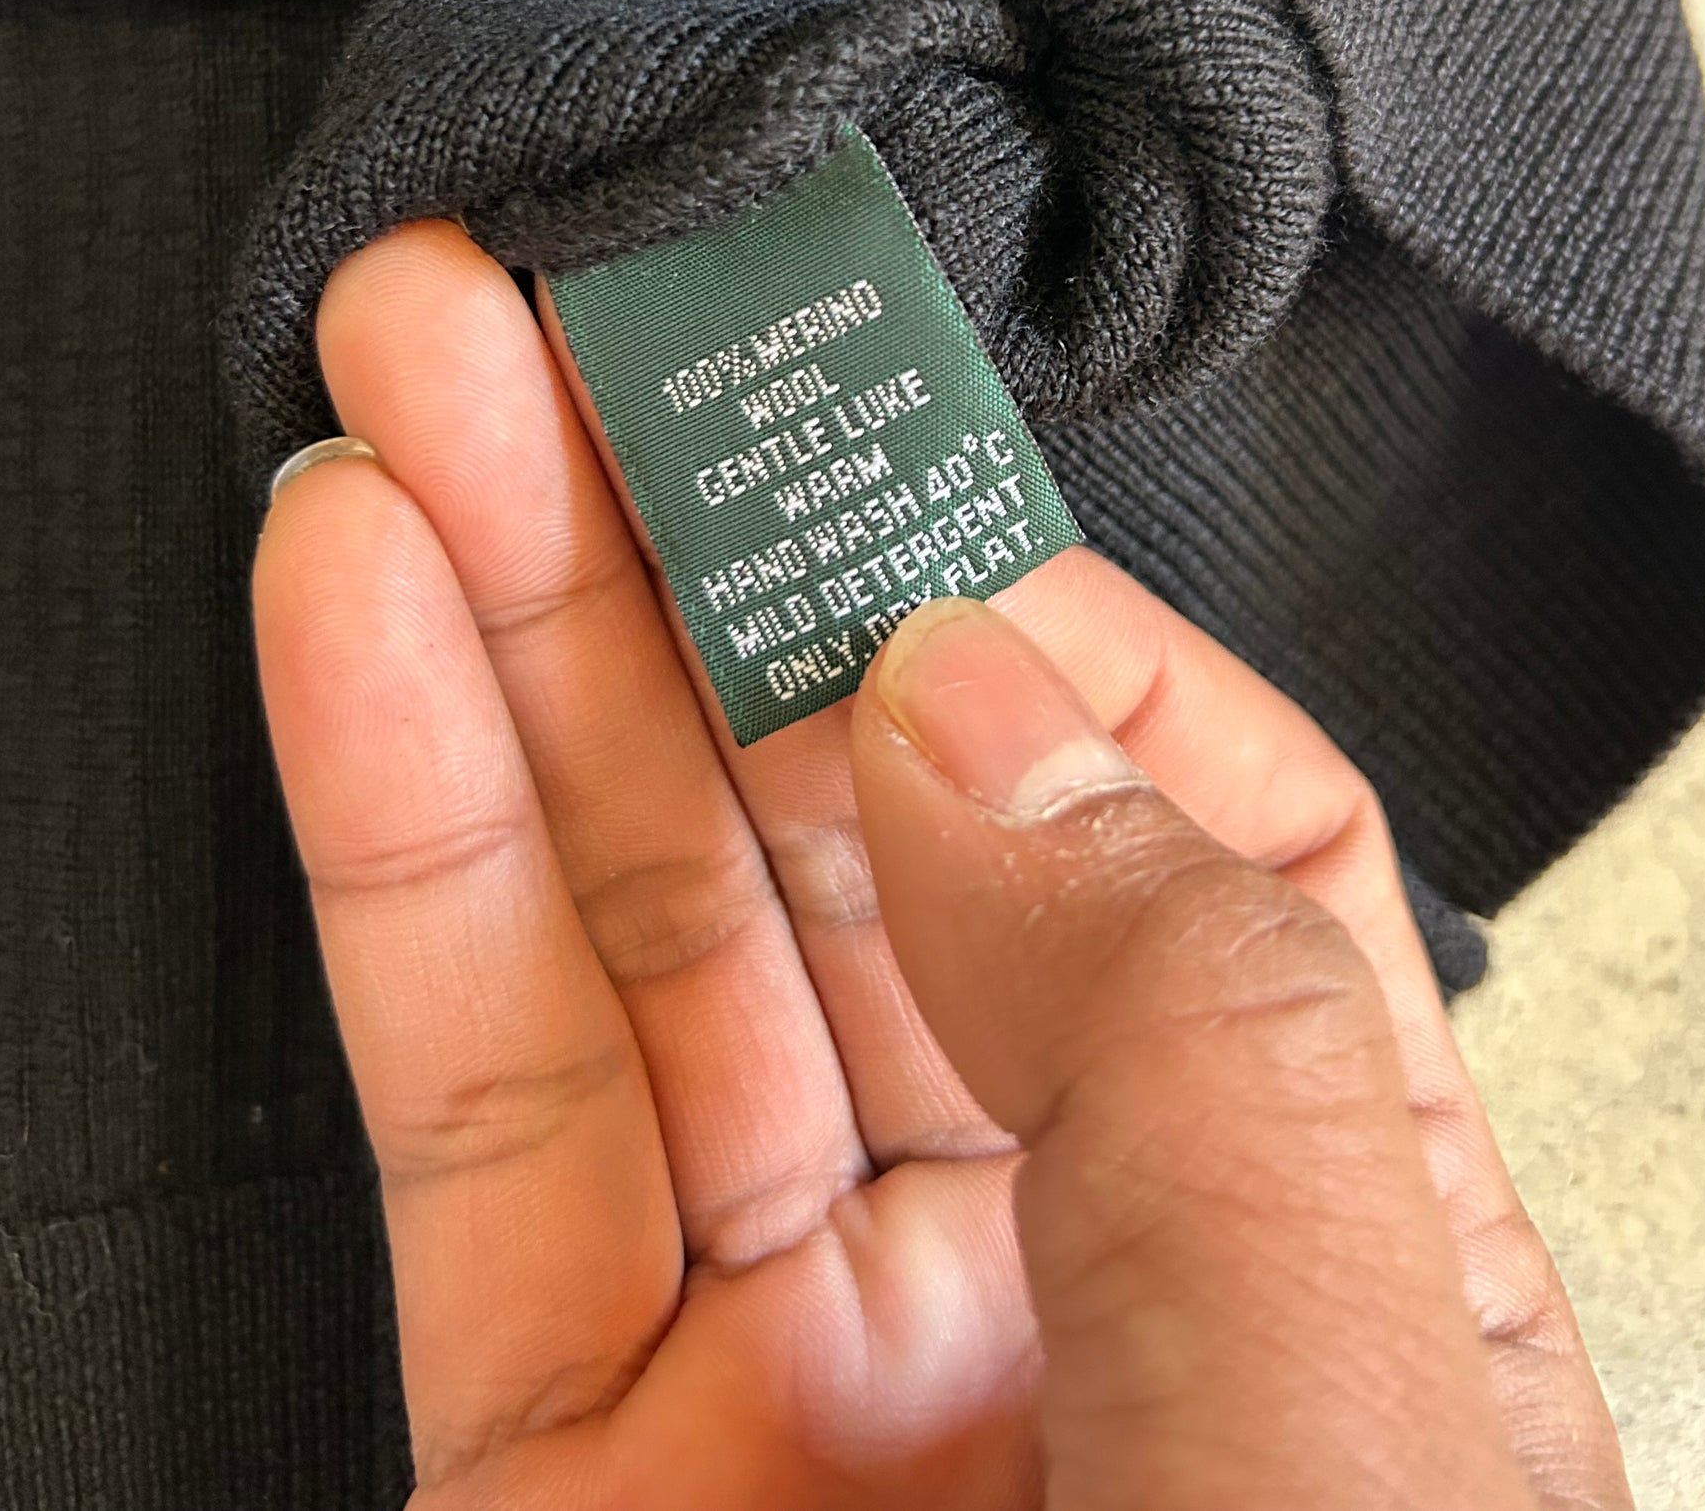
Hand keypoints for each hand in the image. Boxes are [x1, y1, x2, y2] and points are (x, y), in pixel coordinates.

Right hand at [252, 219, 1630, 1507]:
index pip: (1198, 838)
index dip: (1032, 623)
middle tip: (584, 307)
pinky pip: (467, 1116)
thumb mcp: (1350, 1427)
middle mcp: (1058, 1281)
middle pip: (866, 835)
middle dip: (706, 546)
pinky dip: (395, 844)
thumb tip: (961, 689)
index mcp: (1328, 1256)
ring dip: (513, 624)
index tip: (881, 478)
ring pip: (638, 927)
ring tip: (423, 367)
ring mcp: (794, 1367)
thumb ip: (1190, 1038)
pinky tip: (354, 606)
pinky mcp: (554, 1452)